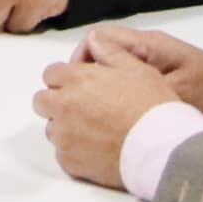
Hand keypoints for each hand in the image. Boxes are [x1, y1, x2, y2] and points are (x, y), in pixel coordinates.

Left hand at [33, 47, 186, 189]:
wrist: (160, 147)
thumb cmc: (152, 106)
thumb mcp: (137, 68)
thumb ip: (110, 51)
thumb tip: (94, 40)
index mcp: (77, 79)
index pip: (51, 74)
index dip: (65, 79)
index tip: (80, 87)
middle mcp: (63, 105)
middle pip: (42, 101)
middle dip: (57, 102)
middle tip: (83, 109)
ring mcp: (64, 135)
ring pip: (52, 129)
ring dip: (65, 127)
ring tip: (94, 132)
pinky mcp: (69, 161)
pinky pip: (62, 154)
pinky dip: (74, 152)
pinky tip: (96, 150)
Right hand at [81, 25, 202, 126]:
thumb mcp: (178, 90)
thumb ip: (141, 83)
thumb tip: (105, 85)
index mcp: (148, 45)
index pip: (98, 39)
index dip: (81, 60)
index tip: (77, 86)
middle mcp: (145, 48)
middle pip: (99, 50)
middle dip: (84, 73)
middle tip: (80, 100)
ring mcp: (150, 61)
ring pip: (110, 65)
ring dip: (98, 82)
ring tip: (93, 109)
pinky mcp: (155, 76)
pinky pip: (123, 77)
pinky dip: (112, 90)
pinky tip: (112, 112)